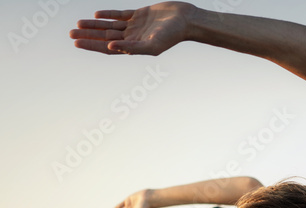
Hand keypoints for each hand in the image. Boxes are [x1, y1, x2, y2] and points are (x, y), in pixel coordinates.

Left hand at [70, 3, 195, 55]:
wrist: (186, 20)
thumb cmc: (173, 35)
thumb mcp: (153, 44)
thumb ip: (132, 47)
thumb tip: (111, 47)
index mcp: (134, 47)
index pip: (107, 48)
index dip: (91, 45)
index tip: (76, 42)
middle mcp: (133, 38)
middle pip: (105, 37)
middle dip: (88, 35)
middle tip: (70, 33)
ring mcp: (136, 26)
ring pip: (109, 26)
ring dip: (94, 26)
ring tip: (78, 24)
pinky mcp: (140, 15)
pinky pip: (120, 15)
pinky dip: (108, 15)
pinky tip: (97, 15)